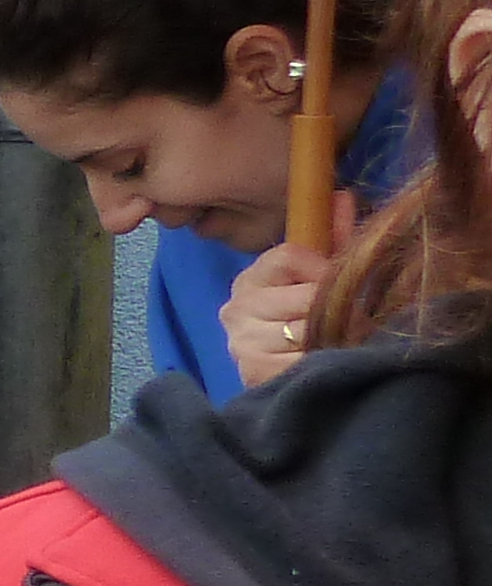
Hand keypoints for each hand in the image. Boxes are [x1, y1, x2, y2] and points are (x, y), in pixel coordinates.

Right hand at [221, 194, 350, 391]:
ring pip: (307, 328)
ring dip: (333, 338)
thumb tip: (342, 195)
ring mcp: (241, 341)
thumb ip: (332, 239)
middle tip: (350, 322)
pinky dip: (322, 363)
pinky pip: (304, 359)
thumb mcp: (315, 280)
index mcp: (250, 280)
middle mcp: (236, 307)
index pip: (289, 256)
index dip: (324, 269)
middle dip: (335, 310)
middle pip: (305, 296)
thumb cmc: (303, 328)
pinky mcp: (253, 371)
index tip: (337, 284)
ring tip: (338, 343)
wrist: (283, 390)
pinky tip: (322, 364)